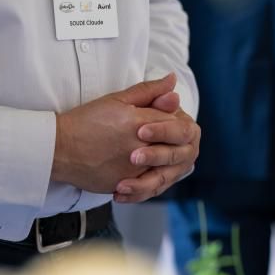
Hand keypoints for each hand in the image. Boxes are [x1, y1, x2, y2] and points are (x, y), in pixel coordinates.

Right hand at [51, 75, 181, 192]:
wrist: (59, 149)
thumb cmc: (85, 121)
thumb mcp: (116, 100)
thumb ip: (148, 92)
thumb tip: (172, 82)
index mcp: (138, 122)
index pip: (174, 121)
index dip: (174, 121)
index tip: (166, 120)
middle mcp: (139, 146)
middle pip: (173, 145)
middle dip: (173, 141)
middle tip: (162, 139)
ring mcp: (133, 168)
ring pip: (164, 166)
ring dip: (162, 160)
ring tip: (150, 153)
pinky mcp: (125, 184)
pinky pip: (148, 183)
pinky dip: (150, 176)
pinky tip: (142, 168)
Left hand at [114, 82, 199, 203]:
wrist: (90, 142)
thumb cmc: (112, 118)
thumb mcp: (128, 103)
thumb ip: (151, 93)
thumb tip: (171, 80)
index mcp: (184, 127)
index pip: (181, 130)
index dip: (163, 131)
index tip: (141, 131)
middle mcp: (184, 149)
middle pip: (177, 156)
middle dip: (155, 156)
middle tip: (133, 157)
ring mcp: (172, 169)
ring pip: (163, 178)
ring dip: (143, 183)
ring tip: (122, 184)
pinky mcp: (158, 183)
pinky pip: (151, 191)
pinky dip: (135, 194)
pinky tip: (119, 194)